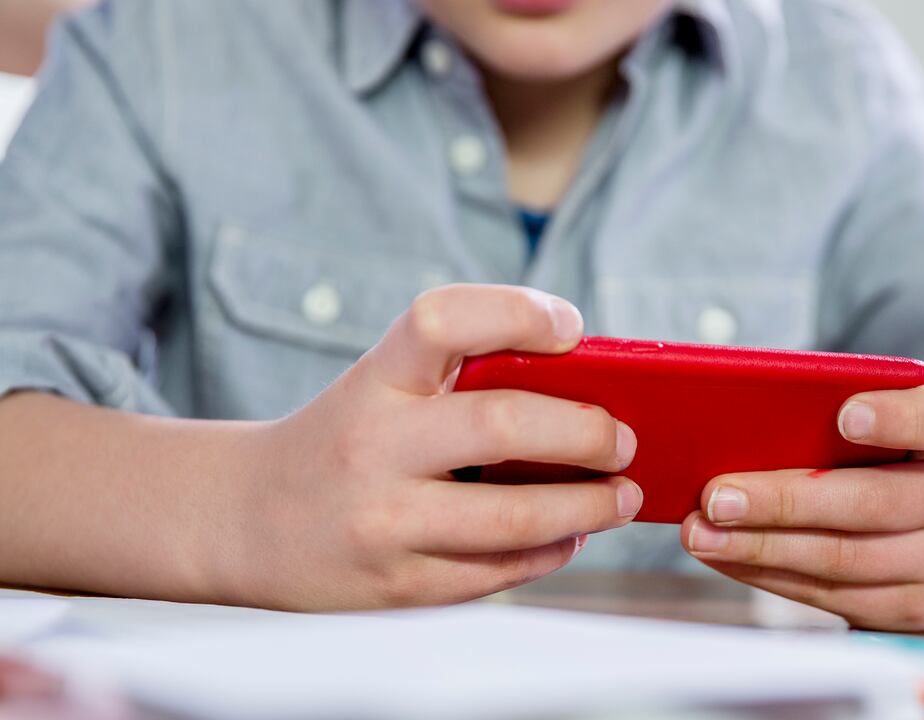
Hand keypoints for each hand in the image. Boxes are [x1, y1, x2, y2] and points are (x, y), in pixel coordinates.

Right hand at [216, 284, 642, 609]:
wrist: (244, 519)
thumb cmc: (344, 438)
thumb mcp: (381, 387)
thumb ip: (463, 377)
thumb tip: (589, 391)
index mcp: (374, 379)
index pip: (443, 320)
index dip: (518, 312)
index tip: (572, 328)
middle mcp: (373, 445)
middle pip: (502, 424)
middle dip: (588, 432)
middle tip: (625, 439)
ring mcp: (383, 522)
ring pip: (514, 518)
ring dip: (590, 507)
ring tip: (622, 497)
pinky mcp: (397, 584)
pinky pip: (497, 573)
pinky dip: (551, 553)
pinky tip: (569, 536)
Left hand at [680, 383, 923, 629]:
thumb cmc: (897, 462)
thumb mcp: (890, 426)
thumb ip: (836, 416)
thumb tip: (738, 419)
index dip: (899, 417)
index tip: (845, 415)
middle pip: (873, 502)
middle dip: (785, 500)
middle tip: (718, 495)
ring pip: (842, 558)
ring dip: (760, 547)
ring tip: (702, 532)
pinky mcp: (911, 608)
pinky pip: (828, 594)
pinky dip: (766, 574)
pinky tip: (725, 554)